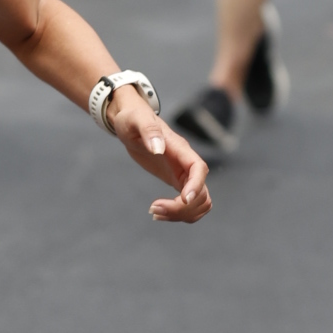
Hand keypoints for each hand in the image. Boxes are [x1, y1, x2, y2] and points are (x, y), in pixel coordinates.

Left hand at [107, 93, 211, 223]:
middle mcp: (186, 162)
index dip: (196, 185)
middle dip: (182, 207)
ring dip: (182, 214)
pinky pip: (189, 204)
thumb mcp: (135, 120)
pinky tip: (157, 212)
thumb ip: (148, 130)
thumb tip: (157, 148)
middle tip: (153, 209)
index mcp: (179, 148)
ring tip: (154, 212)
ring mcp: (184, 173)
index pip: (199, 168)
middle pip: (201, 192)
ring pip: (199, 202)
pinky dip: (179, 214)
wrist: (130, 123)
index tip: (183, 199)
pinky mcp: (177, 181)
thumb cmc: (132, 118)